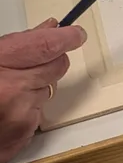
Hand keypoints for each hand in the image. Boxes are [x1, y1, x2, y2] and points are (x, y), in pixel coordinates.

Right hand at [0, 19, 86, 162]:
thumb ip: (15, 43)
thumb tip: (49, 28)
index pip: (46, 45)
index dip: (66, 37)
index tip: (75, 33)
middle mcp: (13, 89)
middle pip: (57, 66)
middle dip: (51, 60)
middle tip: (33, 61)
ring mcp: (21, 114)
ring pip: (48, 90)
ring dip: (35, 87)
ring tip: (5, 91)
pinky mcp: (25, 134)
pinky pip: (38, 113)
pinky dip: (27, 109)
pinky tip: (4, 110)